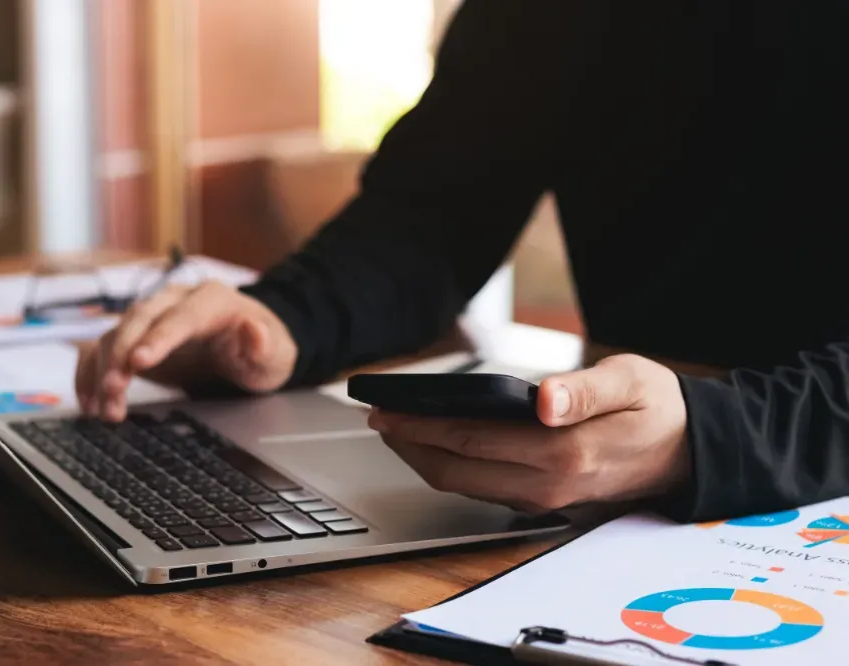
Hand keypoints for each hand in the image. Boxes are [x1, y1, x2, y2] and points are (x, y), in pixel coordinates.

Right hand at [75, 281, 296, 420]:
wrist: (252, 346)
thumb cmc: (265, 350)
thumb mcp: (276, 353)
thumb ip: (265, 344)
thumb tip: (254, 330)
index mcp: (213, 300)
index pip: (181, 317)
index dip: (158, 338)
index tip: (139, 362)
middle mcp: (177, 300)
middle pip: (140, 319)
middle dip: (121, 354)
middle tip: (112, 391)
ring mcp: (154, 317)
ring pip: (117, 334)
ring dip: (105, 370)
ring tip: (105, 409)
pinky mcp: (138, 337)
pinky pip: (106, 348)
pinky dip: (92, 372)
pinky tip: (89, 400)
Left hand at [367, 354, 690, 512]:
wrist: (692, 451)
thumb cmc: (658, 406)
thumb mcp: (630, 380)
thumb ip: (584, 390)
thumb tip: (544, 399)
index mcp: (565, 452)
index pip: (472, 439)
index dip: (422, 424)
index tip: (387, 410)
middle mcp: (549, 485)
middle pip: (457, 470)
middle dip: (411, 444)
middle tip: (379, 419)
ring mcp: (546, 499)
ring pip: (467, 485)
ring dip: (427, 458)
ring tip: (399, 430)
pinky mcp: (546, 501)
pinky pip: (486, 490)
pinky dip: (453, 468)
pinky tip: (440, 446)